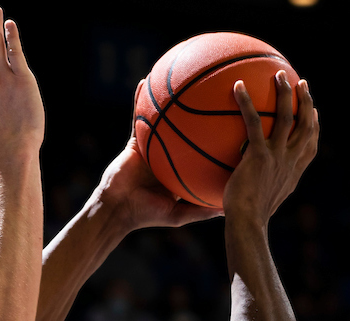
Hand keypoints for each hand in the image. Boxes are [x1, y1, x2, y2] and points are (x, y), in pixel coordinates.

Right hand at [96, 80, 222, 232]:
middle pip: (187, 128)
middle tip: (214, 91)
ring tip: (180, 76)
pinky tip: (144, 82)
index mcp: (179, 169)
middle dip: (199, 111)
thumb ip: (201, 211)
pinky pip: (137, 117)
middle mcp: (167, 153)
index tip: (232, 124)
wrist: (117, 210)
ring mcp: (151, 146)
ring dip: (168, 99)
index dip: (215, 138)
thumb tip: (227, 210)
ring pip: (162, 118)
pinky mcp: (134, 142)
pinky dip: (139, 100)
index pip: (201, 152)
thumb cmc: (146, 215)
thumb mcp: (179, 214)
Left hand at [223, 71, 318, 223]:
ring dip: (285, 92)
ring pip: (286, 116)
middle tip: (302, 83)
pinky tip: (238, 86)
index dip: (314, 127)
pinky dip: (246, 102)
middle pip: (306, 124)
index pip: (310, 146)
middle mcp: (290, 161)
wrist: (248, 224)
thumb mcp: (262, 207)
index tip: (314, 113)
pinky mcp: (259, 155)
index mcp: (293, 173)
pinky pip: (253, 122)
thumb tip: (242, 194)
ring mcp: (276, 157)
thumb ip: (260, 192)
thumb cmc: (249, 221)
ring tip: (279, 74)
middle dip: (306, 101)